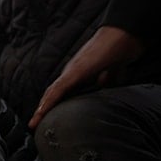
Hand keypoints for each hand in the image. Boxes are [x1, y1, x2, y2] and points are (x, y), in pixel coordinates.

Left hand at [29, 26, 143, 128]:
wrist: (126, 34)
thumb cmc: (120, 49)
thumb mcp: (113, 71)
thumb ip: (107, 78)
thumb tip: (104, 87)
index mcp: (80, 75)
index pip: (61, 94)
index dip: (52, 107)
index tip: (45, 121)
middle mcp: (72, 73)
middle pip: (52, 94)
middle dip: (43, 110)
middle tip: (34, 125)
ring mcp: (73, 71)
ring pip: (52, 93)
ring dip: (42, 108)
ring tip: (33, 123)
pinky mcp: (76, 71)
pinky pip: (60, 88)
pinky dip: (50, 100)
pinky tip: (43, 110)